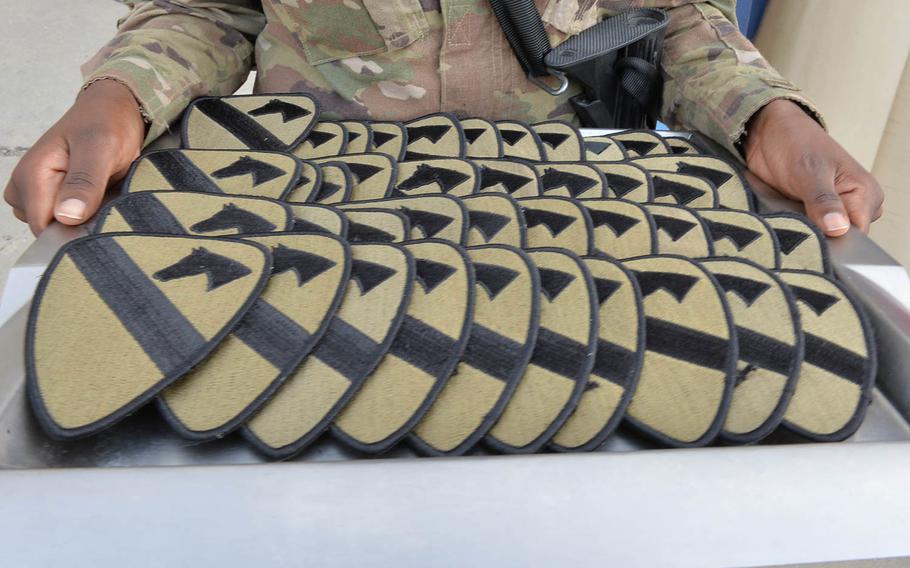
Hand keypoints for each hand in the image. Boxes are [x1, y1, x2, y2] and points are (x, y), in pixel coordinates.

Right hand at [4, 80, 145, 234]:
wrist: (111, 110)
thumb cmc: (105, 123)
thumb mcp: (101, 148)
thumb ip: (85, 182)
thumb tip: (66, 216)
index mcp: (32, 175)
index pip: (42, 228)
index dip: (72, 233)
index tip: (99, 220)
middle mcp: (26, 186)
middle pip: (49, 230)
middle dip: (79, 225)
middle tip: (106, 200)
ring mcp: (36, 191)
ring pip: (57, 226)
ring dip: (84, 219)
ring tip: (104, 194)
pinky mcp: (50, 194)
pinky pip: (64, 218)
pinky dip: (84, 214)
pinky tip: (99, 198)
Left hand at [743, 99, 882, 236]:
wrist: (770, 132)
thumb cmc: (796, 142)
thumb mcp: (809, 171)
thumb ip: (823, 201)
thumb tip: (838, 228)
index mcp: (865, 194)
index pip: (857, 236)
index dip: (834, 242)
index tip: (810, 238)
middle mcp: (853, 206)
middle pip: (838, 241)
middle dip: (816, 238)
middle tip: (791, 227)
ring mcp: (832, 211)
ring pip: (821, 237)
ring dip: (801, 233)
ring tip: (784, 221)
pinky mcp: (811, 213)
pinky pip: (806, 230)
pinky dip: (793, 229)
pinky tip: (781, 223)